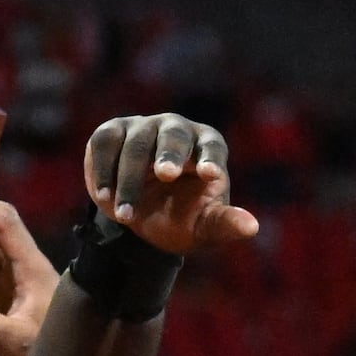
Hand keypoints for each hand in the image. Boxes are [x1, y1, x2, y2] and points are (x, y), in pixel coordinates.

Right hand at [81, 114, 258, 253]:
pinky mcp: (111, 133)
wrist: (137, 217)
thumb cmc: (179, 217)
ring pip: (136, 144)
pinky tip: (104, 197)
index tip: (210, 175)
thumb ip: (224, 225)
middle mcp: (176, 129)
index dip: (210, 158)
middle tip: (165, 175)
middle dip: (169, 154)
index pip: (212, 146)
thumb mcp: (202, 227)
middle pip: (174, 135)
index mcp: (207, 146)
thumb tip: (252, 228)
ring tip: (126, 216)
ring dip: (129, 181)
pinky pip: (106, 144)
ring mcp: (142, 127)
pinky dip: (102, 171)